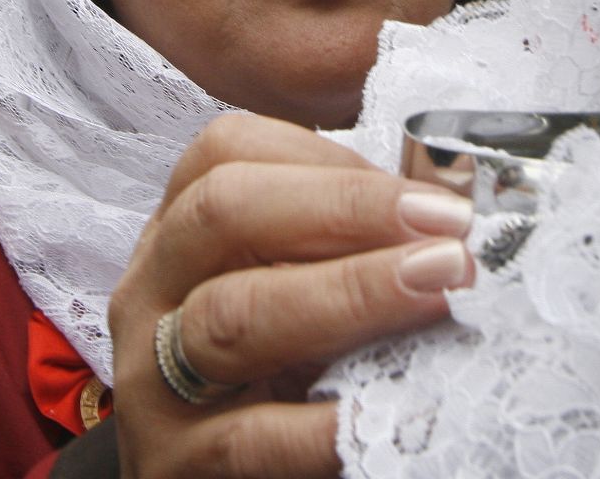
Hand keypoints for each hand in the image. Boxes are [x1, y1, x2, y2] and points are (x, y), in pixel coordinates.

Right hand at [107, 114, 475, 477]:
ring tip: (438, 286)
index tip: (423, 189)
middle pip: (223, 210)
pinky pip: (251, 438)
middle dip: (345, 207)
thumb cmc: (276, 379)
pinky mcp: (175, 466)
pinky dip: (326, 422)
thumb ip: (342, 245)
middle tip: (447, 227)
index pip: (226, 152)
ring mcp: (153, 382)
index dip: (329, 158)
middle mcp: (152, 293)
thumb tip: (447, 205)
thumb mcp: (291, 291)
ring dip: (348, 292)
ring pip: (232, 313)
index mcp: (179, 234)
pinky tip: (398, 406)